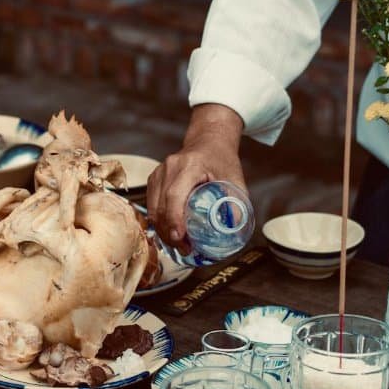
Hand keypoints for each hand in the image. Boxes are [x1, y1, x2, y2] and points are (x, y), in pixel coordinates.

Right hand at [147, 104, 246, 250]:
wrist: (208, 140)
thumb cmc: (221, 159)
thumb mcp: (235, 178)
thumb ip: (237, 201)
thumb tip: (235, 229)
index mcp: (189, 165)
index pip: (174, 195)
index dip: (174, 219)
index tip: (180, 238)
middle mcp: (169, 167)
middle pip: (160, 205)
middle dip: (169, 232)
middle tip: (184, 249)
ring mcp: (158, 172)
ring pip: (152, 208)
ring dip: (163, 229)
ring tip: (178, 244)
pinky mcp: (153, 179)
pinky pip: (151, 205)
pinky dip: (159, 221)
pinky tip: (170, 232)